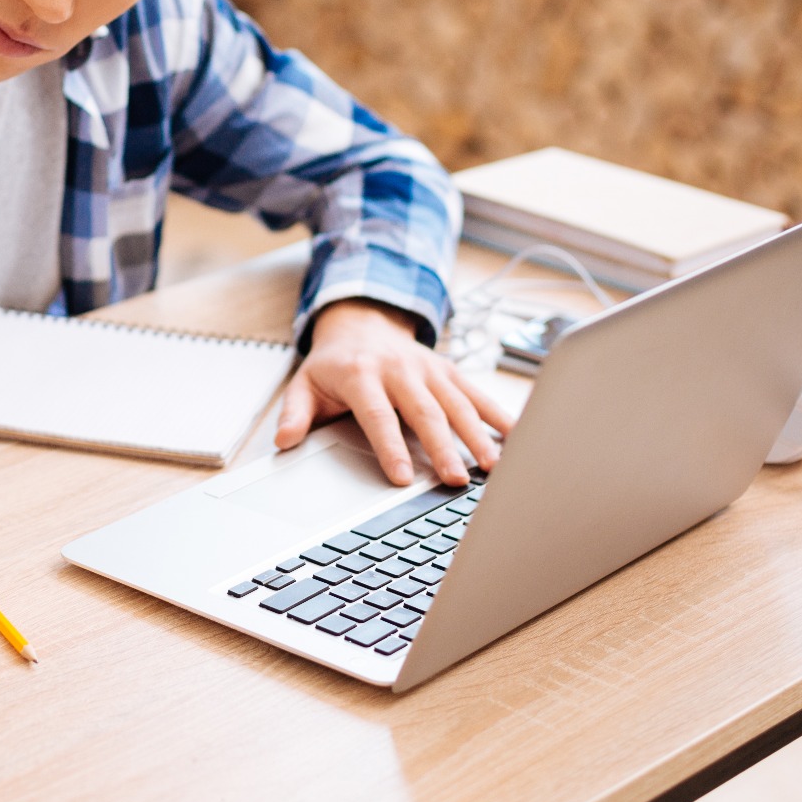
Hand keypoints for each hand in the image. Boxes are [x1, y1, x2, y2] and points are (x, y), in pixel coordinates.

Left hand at [277, 299, 512, 486]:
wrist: (362, 321)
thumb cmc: (333, 364)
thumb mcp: (304, 383)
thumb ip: (295, 414)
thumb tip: (284, 442)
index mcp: (362, 374)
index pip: (378, 415)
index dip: (390, 446)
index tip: (402, 478)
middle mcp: (399, 369)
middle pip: (425, 411)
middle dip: (443, 447)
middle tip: (456, 479)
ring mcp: (428, 368)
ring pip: (456, 403)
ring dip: (476, 436)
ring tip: (493, 467)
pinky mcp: (448, 370)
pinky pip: (476, 393)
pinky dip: (498, 414)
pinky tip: (516, 436)